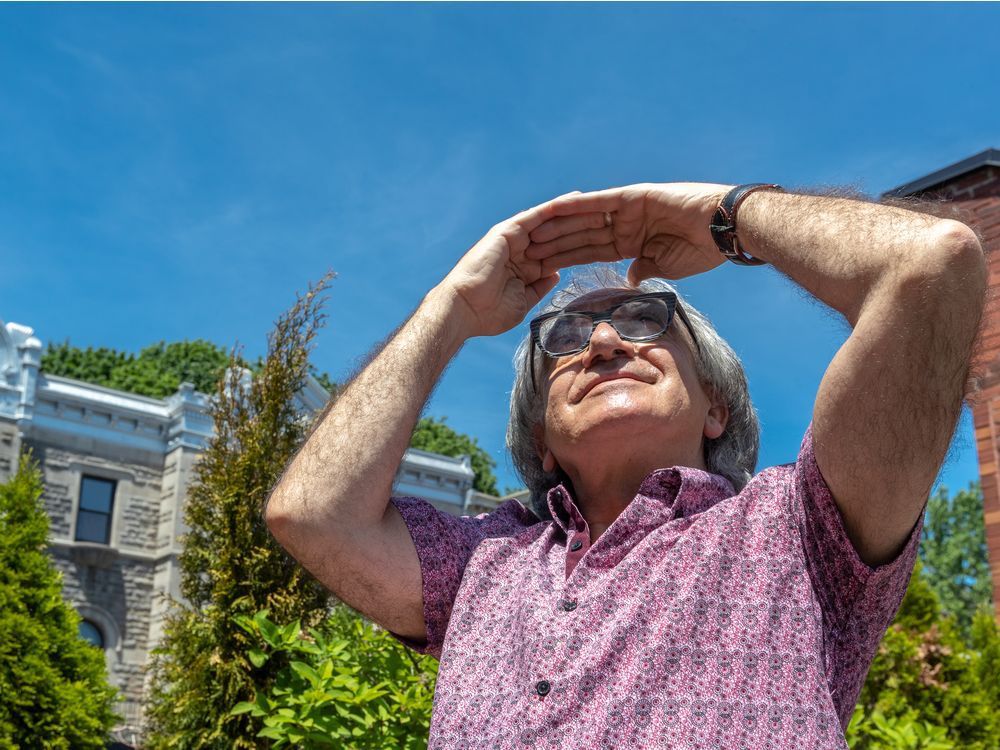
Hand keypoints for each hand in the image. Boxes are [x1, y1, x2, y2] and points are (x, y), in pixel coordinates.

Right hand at [438, 194, 606, 337]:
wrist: (464, 310)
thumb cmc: (488, 313)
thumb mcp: (522, 302)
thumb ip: (539, 287)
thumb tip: (555, 275)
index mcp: (526, 268)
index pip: (559, 254)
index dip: (582, 248)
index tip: (606, 245)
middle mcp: (521, 250)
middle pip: (559, 234)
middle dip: (583, 226)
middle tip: (612, 217)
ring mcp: (514, 239)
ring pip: (551, 221)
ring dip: (574, 213)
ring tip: (600, 203)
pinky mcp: (508, 231)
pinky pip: (536, 215)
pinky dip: (556, 207)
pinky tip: (576, 199)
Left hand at [526, 182, 734, 282]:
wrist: (723, 228)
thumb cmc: (702, 250)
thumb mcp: (666, 266)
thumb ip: (644, 269)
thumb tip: (631, 279)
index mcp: (631, 243)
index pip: (591, 253)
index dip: (566, 259)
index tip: (542, 268)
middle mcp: (624, 224)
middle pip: (581, 235)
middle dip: (554, 243)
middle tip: (525, 249)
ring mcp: (627, 209)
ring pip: (584, 219)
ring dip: (558, 225)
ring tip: (531, 231)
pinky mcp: (632, 197)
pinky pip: (599, 201)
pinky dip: (577, 205)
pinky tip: (554, 208)